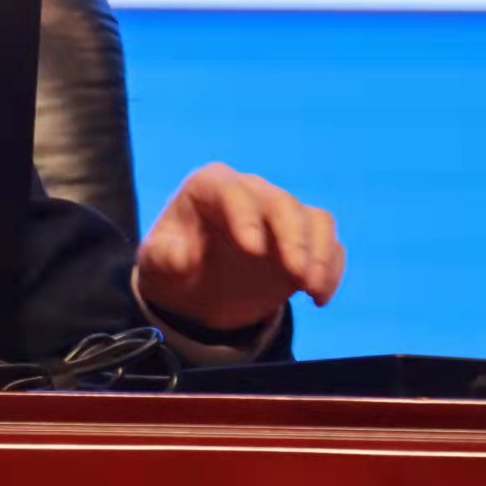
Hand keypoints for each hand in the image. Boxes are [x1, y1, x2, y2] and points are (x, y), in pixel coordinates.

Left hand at [134, 163, 345, 334]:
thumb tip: (185, 258)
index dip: (244, 218)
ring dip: (318, 255)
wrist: (195, 285)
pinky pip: (328, 244)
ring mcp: (281, 214)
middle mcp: (251, 192)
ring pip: (313, 220)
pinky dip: (329, 269)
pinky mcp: (304, 239)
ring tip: (311, 290)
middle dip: (292, 238)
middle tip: (295, 275)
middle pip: (281, 203)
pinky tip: (318, 298)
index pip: (231, 192)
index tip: (251, 251)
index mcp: (209, 187)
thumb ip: (165, 258)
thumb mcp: (156, 264)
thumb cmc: (172, 263)